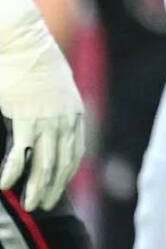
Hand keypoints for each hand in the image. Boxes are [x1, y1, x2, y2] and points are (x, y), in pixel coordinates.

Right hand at [0, 0, 83, 210]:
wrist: (25, 44)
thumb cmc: (35, 63)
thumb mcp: (54, 87)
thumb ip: (55, 107)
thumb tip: (48, 120)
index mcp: (75, 113)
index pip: (76, 151)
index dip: (67, 172)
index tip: (60, 186)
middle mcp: (66, 120)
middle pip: (63, 163)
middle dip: (53, 187)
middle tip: (43, 205)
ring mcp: (47, 121)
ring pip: (46, 164)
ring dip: (37, 186)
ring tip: (30, 203)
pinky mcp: (26, 119)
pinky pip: (22, 153)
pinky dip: (14, 172)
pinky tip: (5, 185)